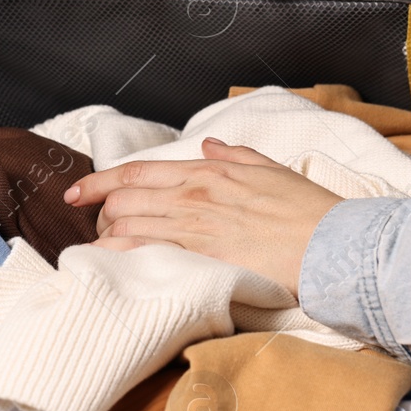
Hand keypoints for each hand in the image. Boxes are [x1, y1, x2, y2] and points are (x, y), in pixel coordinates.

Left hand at [64, 138, 342, 294]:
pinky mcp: (200, 256)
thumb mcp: (271, 171)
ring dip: (104, 237)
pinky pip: (142, 251)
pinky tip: (105, 264)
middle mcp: (194, 195)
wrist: (334, 245)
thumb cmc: (310, 212)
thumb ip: (236, 157)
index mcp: (209, 171)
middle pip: (122, 199)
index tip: (76, 192)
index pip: (136, 171)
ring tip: (98, 251)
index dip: (99, 182)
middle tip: (96, 230)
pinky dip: (115, 255)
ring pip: (125, 225)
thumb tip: (209, 146)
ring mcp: (194, 226)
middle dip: (99, 214)